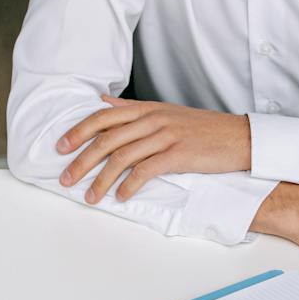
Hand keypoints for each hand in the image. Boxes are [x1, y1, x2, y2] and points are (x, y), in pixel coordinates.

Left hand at [56, 97, 250, 200]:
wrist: (238, 136)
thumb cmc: (200, 127)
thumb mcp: (164, 111)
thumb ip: (131, 109)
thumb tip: (102, 103)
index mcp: (146, 109)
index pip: (102, 117)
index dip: (78, 131)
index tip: (60, 147)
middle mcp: (152, 119)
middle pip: (107, 139)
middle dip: (81, 160)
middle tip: (65, 178)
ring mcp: (165, 136)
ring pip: (122, 157)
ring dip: (101, 179)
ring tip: (90, 196)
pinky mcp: (179, 154)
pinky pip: (146, 170)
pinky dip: (129, 185)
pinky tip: (120, 197)